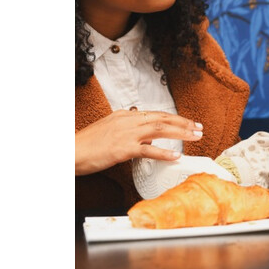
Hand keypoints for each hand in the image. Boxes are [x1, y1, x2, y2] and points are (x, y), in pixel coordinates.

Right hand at [75, 110, 203, 175]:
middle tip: (199, 128)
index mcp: (125, 115)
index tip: (189, 123)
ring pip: (160, 129)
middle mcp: (128, 120)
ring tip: (195, 136)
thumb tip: (150, 140)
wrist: (70, 151)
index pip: (156, 114)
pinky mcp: (123, 148)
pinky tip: (176, 155)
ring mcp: (126, 133)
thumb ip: (131, 133)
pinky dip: (164, 152)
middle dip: (183, 122)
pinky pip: (148, 150)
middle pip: (162, 118)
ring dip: (180, 132)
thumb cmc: (88, 145)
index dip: (175, 118)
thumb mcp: (112, 132)